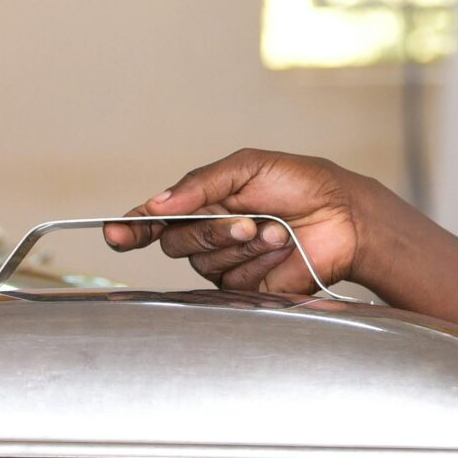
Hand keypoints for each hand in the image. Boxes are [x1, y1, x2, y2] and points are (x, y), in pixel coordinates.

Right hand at [103, 149, 373, 294]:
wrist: (344, 216)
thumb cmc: (301, 184)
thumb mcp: (249, 167)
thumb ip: (201, 184)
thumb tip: (157, 203)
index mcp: (203, 203)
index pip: (155, 220)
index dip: (130, 229)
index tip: (114, 234)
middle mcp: (208, 236)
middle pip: (176, 243)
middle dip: (211, 230)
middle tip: (248, 220)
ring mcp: (226, 264)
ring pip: (205, 264)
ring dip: (243, 244)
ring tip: (277, 231)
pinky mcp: (247, 290)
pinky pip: (233, 283)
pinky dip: (259, 263)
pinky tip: (282, 250)